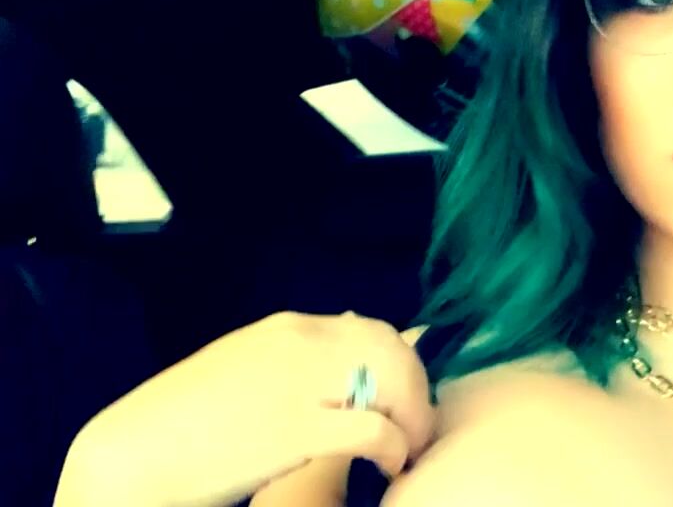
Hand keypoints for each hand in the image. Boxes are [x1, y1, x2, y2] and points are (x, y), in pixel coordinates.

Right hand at [54, 311, 434, 506]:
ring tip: (410, 451)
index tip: (406, 401)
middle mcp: (300, 341)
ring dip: (414, 419)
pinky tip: (390, 466)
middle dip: (417, 390)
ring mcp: (300, 381)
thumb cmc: (187, 422)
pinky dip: (396, 447)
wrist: (131, 454)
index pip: (374, 330)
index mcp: (288, 328)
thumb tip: (350, 373)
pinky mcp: (297, 428)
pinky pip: (375, 429)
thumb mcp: (249, 372)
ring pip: (394, 380)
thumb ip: (297, 364)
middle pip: (393, 350)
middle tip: (417, 432)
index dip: (403, 366)